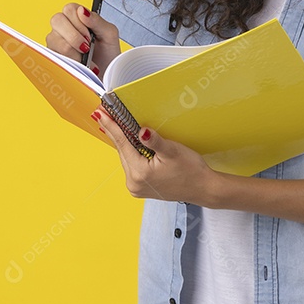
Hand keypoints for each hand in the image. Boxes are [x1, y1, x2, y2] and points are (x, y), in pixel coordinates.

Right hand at [47, 2, 119, 73]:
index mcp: (77, 17)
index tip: (89, 35)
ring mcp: (55, 41)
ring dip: (74, 51)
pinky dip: (71, 60)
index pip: (69, 8)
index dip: (79, 22)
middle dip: (74, 36)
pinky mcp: (52, 55)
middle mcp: (63, 27)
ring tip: (85, 57)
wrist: (106, 75)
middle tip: (87, 46)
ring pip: (55, 39)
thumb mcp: (109, 34)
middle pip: (57, 20)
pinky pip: (54, 54)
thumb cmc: (107, 54)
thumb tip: (82, 11)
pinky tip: (79, 63)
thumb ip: (97, 20)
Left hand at [92, 110, 218, 204]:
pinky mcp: (141, 188)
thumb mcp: (173, 151)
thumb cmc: (191, 171)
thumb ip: (155, 141)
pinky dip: (131, 154)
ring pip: (126, 158)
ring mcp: (136, 187)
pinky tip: (133, 144)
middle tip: (106, 115)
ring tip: (119, 126)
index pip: (122, 144)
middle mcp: (134, 183)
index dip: (111, 127)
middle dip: (116, 133)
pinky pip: (132, 165)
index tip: (100, 115)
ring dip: (124, 143)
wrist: (202, 188)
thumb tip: (142, 131)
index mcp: (140, 173)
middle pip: (122, 151)